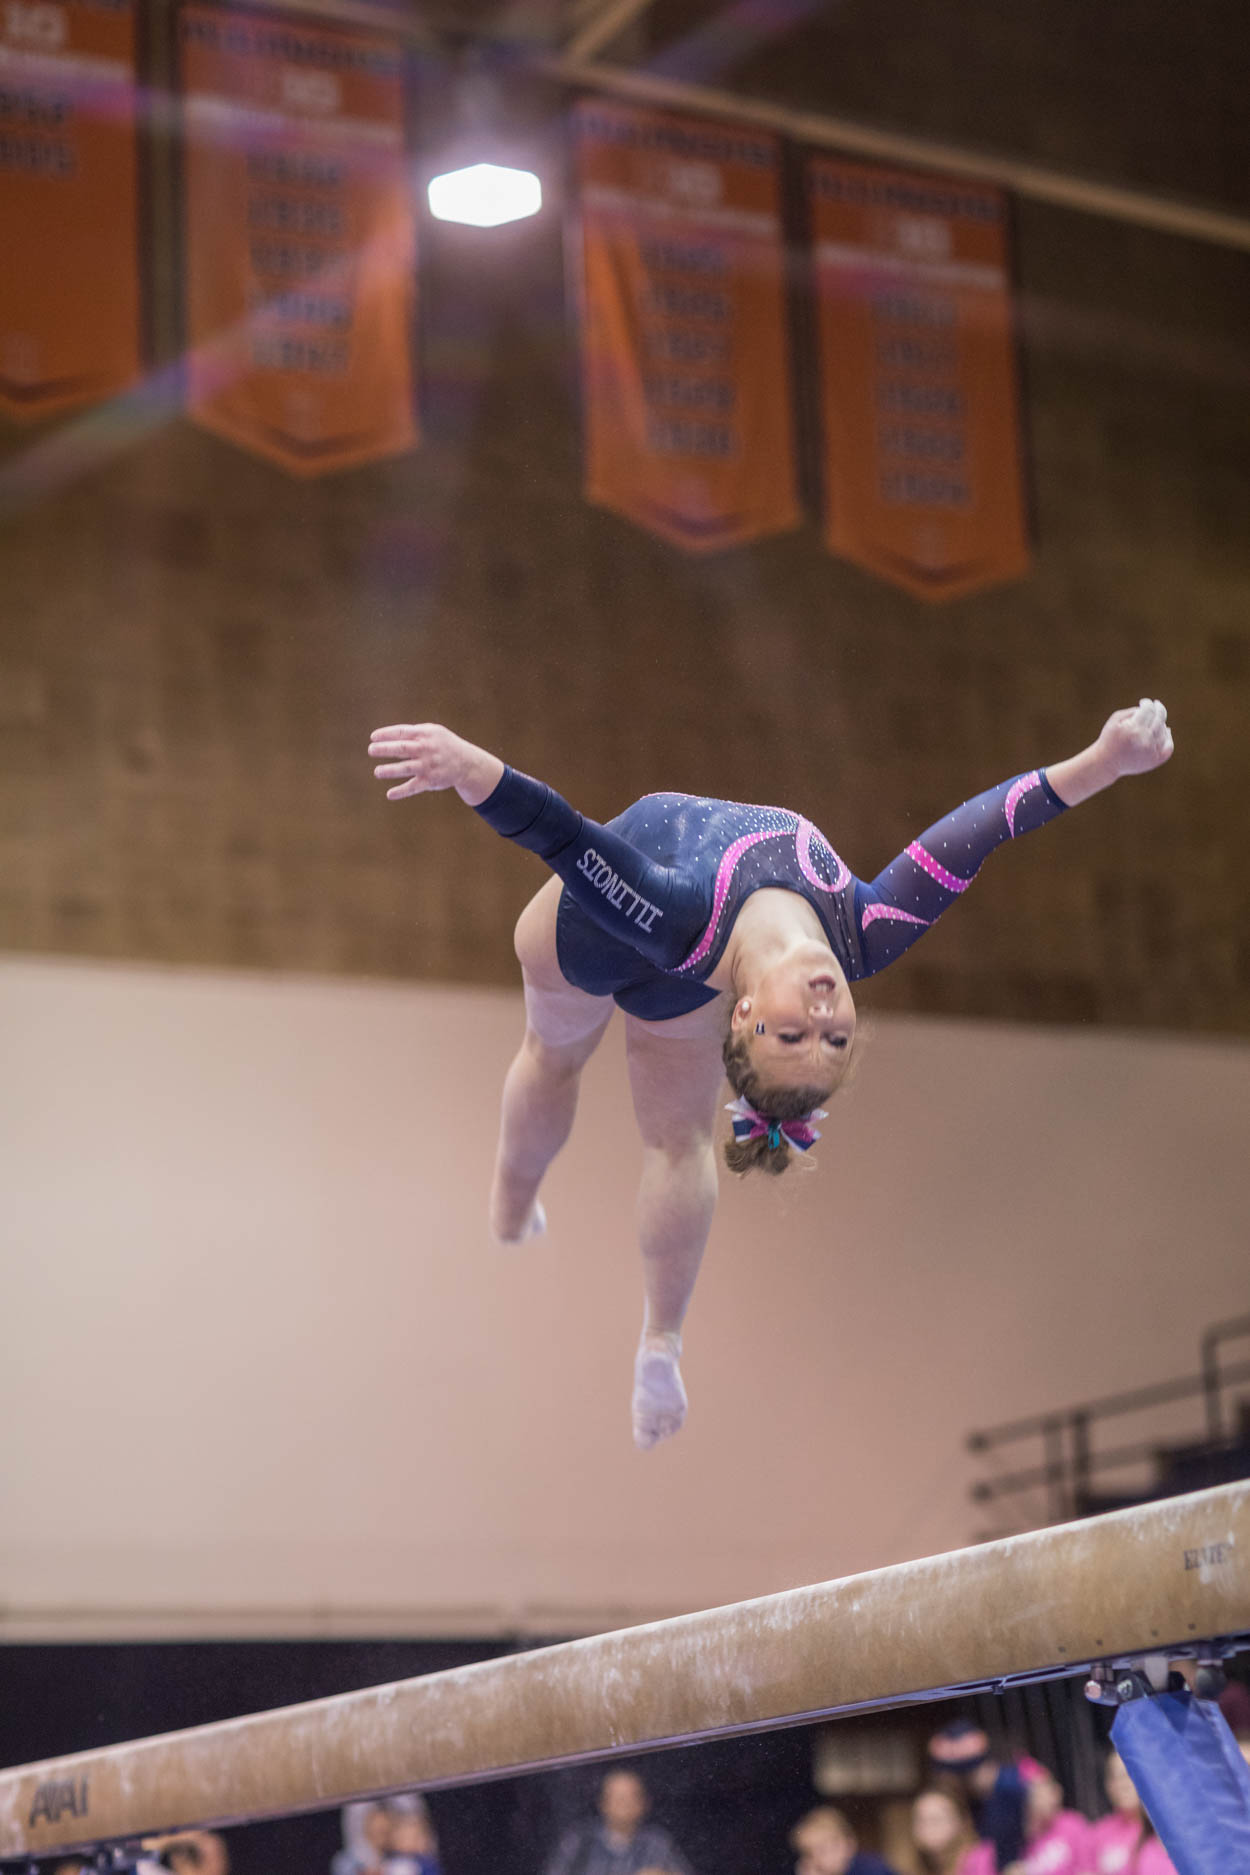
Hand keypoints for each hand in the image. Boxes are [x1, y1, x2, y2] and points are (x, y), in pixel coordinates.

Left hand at [368, 723, 502, 805]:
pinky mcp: (431, 781)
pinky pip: (414, 787)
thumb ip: (413, 732)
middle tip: (371, 750)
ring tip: (377, 771)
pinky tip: (390, 794)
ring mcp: (428, 766)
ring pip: (406, 768)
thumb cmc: (444, 745)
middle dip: (385, 749)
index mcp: (426, 734)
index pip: (402, 732)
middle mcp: (427, 750)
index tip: (373, 737)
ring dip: (390, 770)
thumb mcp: (433, 732)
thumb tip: (387, 736)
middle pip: (402, 749)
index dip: (386, 734)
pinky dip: (402, 791)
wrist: (467, 763)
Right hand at [1095, 698, 1172, 778]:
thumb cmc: (1109, 738)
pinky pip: (1169, 747)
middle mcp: (1145, 740)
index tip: (1144, 702)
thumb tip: (1150, 709)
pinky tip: (1164, 731)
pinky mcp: (1155, 761)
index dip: (1147, 703)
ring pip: (1165, 730)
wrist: (1106, 763)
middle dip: (1158, 708)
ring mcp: (1152, 751)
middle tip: (1156, 705)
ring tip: (1153, 721)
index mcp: (1133, 729)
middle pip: (1159, 718)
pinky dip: (1168, 737)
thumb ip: (1132, 711)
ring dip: (1160, 723)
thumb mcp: (1115, 720)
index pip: (1149, 709)